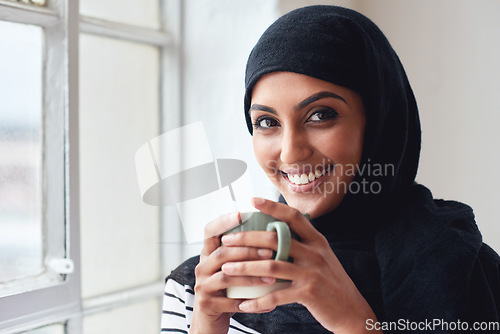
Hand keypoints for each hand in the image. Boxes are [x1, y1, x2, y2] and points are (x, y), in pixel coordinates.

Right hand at [189, 211, 276, 333]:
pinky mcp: (206, 305)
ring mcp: (202, 286)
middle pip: (222, 253)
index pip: (210, 231)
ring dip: (251, 276)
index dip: (223, 221)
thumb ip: (243, 252)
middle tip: (269, 252)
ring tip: (271, 279)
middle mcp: (202, 266)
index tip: (241, 214)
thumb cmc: (227, 290)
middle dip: (247, 251)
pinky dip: (251, 302)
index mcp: (208, 253)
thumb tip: (274, 232)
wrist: (210, 321)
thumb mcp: (231, 268)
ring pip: (226, 276)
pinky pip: (230, 302)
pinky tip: (268, 304)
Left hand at [220, 198, 381, 333]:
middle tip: (227, 240)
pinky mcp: (308, 293)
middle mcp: (315, 252)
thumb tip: (278, 230)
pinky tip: (243, 303)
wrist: (352, 311)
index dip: (272, 206)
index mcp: (317, 240)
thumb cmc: (331, 283)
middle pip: (275, 239)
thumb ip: (303, 244)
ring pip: (271, 266)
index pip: (293, 216)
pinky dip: (258, 300)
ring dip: (245, 268)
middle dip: (247, 238)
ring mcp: (311, 272)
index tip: (252, 200)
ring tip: (226, 269)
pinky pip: (276, 295)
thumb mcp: (322, 256)